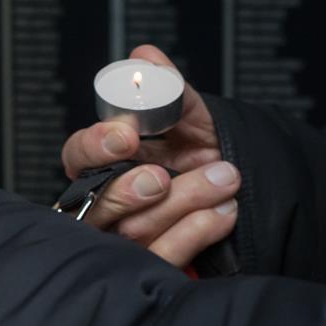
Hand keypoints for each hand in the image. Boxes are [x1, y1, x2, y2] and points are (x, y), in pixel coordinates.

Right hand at [60, 45, 239, 266]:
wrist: (248, 197)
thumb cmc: (205, 157)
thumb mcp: (193, 120)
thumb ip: (169, 90)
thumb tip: (144, 57)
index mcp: (105, 163)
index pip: (77, 157)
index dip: (94, 147)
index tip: (124, 134)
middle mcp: (106, 204)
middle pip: (96, 203)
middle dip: (129, 188)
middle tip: (163, 174)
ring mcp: (126, 241)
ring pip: (133, 230)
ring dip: (183, 201)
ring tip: (224, 178)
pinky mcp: (152, 268)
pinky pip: (161, 258)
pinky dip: (195, 231)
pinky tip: (223, 210)